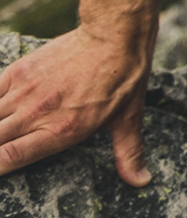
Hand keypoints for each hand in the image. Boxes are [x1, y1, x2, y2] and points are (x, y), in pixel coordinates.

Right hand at [0, 25, 152, 184]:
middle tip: (3, 146)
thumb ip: (128, 153)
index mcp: (60, 131)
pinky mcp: (19, 71)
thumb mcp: (128, 119)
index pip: (8, 159)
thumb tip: (141, 181)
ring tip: (4, 130)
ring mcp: (24, 92)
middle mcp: (36, 114)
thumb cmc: (122, 79)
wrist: (114, 36)